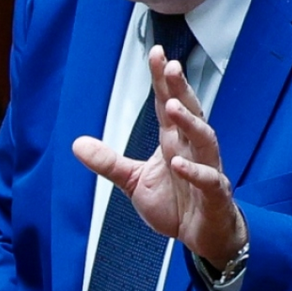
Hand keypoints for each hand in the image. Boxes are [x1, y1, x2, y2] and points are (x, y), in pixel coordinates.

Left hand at [72, 45, 247, 266]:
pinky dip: (195, 171)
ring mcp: (207, 168)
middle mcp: (191, 149)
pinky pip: (208, 179)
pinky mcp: (214, 194)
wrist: (202, 237)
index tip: (156, 53)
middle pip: (189, 112)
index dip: (162, 79)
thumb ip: (108, 162)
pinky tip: (178, 163)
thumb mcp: (134, 181)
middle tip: (171, 67)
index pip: (167, 103)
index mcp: (173, 141)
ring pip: (204, 138)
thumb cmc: (176, 204)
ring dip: (189, 122)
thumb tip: (77, 143)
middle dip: (180, 89)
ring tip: (172, 107)